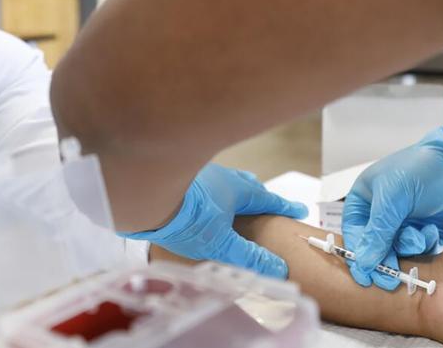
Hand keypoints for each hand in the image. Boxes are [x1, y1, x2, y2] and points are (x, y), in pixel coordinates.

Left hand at [123, 164, 307, 277]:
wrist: (143, 196)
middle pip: (245, 184)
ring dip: (230, 192)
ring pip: (222, 181)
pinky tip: (199, 204)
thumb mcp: (221, 243)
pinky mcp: (177, 179)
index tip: (298, 210)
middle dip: (256, 195)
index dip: (283, 206)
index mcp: (236, 189)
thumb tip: (278, 268)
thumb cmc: (185, 218)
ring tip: (232, 203)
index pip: (267, 198)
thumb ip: (249, 256)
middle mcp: (219, 176)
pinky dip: (209, 193)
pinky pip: (201, 184)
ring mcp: (197, 174)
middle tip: (263, 204)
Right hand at [343, 127, 442, 288]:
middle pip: (374, 248)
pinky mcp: (424, 233)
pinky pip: (418, 251)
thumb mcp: (393, 197)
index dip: (357, 255)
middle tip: (391, 279)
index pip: (354, 233)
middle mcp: (381, 214)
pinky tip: (432, 231)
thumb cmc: (422, 169)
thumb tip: (363, 261)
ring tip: (419, 236)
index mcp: (365, 200)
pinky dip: (424, 244)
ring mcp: (403, 224)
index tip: (364, 276)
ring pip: (397, 251)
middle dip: (384, 260)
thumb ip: (377, 231)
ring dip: (408, 247)